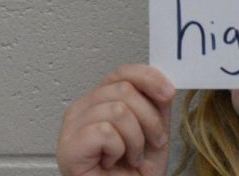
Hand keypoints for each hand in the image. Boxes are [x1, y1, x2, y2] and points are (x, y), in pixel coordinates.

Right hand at [57, 65, 175, 175]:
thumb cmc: (133, 174)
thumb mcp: (153, 132)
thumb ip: (155, 106)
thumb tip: (163, 84)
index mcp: (99, 102)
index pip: (121, 73)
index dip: (148, 78)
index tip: (168, 93)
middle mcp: (82, 109)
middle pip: (123, 89)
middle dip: (149, 120)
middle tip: (149, 144)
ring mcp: (72, 127)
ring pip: (116, 110)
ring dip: (135, 140)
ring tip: (130, 157)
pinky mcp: (70, 146)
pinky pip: (105, 132)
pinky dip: (118, 150)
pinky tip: (112, 161)